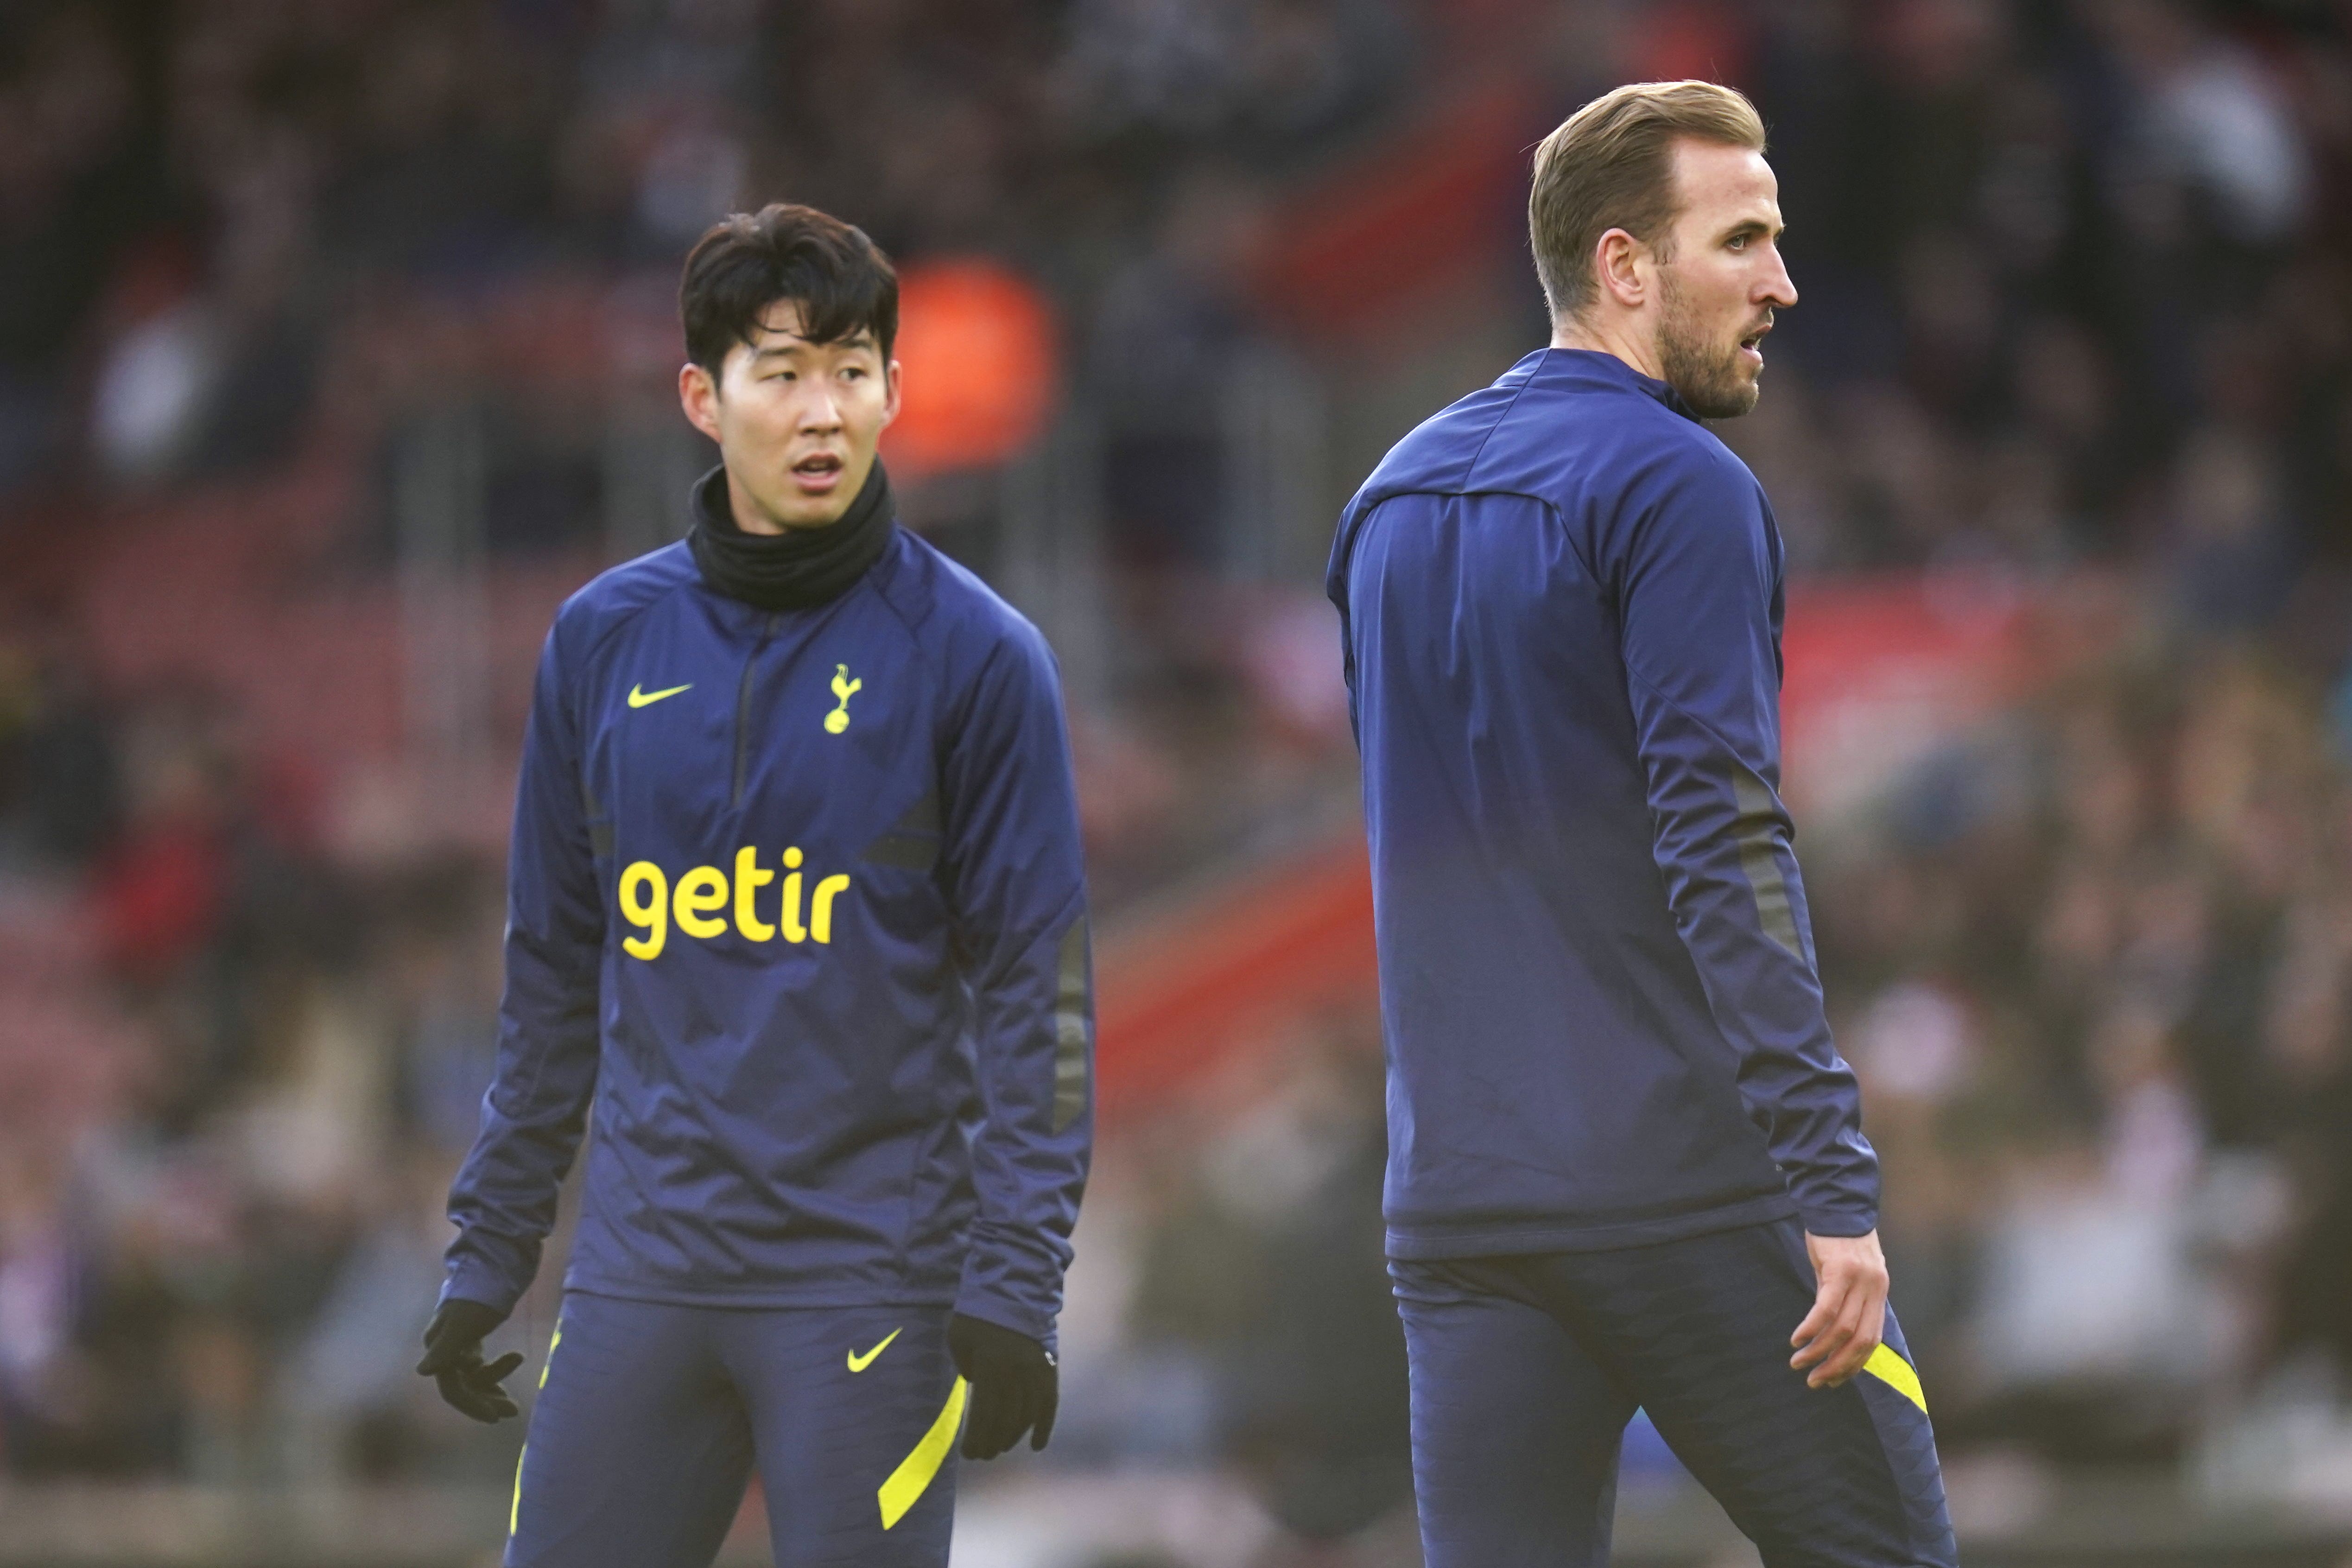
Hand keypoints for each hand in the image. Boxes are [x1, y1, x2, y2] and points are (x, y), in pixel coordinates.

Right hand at [416, 1298, 524, 1422]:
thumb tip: (423, 1372)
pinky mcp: (471, 1339)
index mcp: (438, 1348)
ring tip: (514, 1402)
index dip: (472, 1405)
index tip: (495, 1418)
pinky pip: (479, 1366)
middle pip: (463, 1386)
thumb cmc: (478, 1294)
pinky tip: (513, 1364)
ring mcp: (458, 1345)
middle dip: (486, 1400)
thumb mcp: (463, 1322)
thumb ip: (445, 1347)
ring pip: (473, 1378)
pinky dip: (495, 1371)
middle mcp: (444, 1349)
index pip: (452, 1388)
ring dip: (493, 1387)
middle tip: (513, 1412)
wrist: (492, 1267)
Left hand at [947, 1312, 1056, 1459]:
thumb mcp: (959, 1340)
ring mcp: (1036, 1370)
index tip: (968, 1454)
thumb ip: (965, 1368)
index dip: (977, 1438)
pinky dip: (1045, 1426)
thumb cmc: (976, 1314)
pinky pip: (1049, 1403)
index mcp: (990, 1365)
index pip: (984, 1414)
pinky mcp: (1049, 1367)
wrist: (1013, 1287)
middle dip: (992, 1442)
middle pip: (1005, 1419)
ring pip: (1027, 1415)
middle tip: (982, 1455)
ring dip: (1013, 1436)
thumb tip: (977, 1388)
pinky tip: (1037, 1446)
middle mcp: (1016, 1371)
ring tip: (1001, 1448)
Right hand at [1790, 1229, 1887, 1389]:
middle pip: (1860, 1341)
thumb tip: (1831, 1330)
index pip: (1871, 1340)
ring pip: (1843, 1329)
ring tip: (1799, 1362)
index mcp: (1878, 1292)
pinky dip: (1812, 1328)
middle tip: (1815, 1381)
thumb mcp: (1847, 1272)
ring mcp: (1860, 1280)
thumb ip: (1845, 1298)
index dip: (1853, 1365)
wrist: (1836, 1203)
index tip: (1833, 1380)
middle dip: (1837, 1367)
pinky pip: (1826, 1308)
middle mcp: (1874, 1289)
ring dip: (1819, 1351)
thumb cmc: (1837, 1238)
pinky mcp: (1840, 1270)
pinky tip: (1797, 1339)